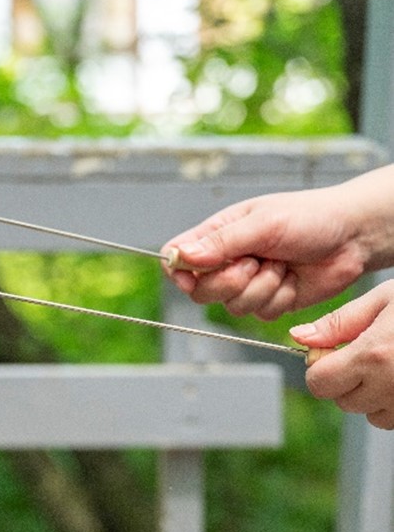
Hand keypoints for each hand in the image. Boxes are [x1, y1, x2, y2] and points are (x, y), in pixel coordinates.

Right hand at [162, 165, 393, 319]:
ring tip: (282, 265)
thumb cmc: (311, 217)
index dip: (180, 272)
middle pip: (200, 291)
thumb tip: (181, 256)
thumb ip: (221, 242)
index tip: (194, 277)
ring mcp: (248, 283)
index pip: (177, 257)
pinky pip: (260, 314)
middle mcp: (228, 260)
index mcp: (218, 234)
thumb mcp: (263, 224)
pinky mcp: (270, 301)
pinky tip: (293, 278)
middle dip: (230, 282)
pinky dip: (280, 298)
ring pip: (232, 306)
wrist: (353, 237)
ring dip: (262, 288)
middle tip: (254, 263)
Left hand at [291, 280, 393, 428]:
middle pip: (344, 402)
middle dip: (348, 382)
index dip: (321, 368)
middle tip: (370, 355)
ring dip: (375, 397)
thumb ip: (340, 323)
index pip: (319, 383)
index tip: (334, 353)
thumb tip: (300, 338)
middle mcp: (393, 386)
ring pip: (373, 416)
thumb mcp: (386, 299)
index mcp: (375, 355)